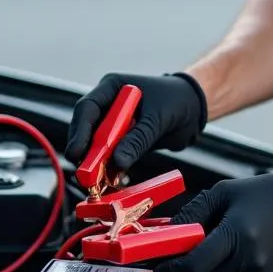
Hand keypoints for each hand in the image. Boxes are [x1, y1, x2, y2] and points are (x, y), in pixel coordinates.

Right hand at [64, 72, 206, 172]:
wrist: (196, 107)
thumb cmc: (178, 100)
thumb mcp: (158, 119)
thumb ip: (138, 139)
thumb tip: (117, 162)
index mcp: (112, 88)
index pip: (87, 109)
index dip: (80, 132)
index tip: (76, 153)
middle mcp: (109, 105)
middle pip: (87, 129)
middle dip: (85, 152)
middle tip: (84, 175)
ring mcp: (115, 123)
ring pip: (96, 145)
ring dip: (96, 164)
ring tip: (96, 183)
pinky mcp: (123, 140)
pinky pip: (111, 156)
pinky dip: (110, 169)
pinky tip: (112, 182)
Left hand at [152, 170, 272, 271]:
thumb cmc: (266, 196)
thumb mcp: (223, 193)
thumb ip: (192, 214)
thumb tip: (167, 234)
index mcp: (237, 235)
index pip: (195, 265)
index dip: (172, 270)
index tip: (159, 268)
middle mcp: (248, 260)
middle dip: (186, 269)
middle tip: (179, 254)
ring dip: (205, 271)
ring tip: (213, 246)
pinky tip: (231, 254)